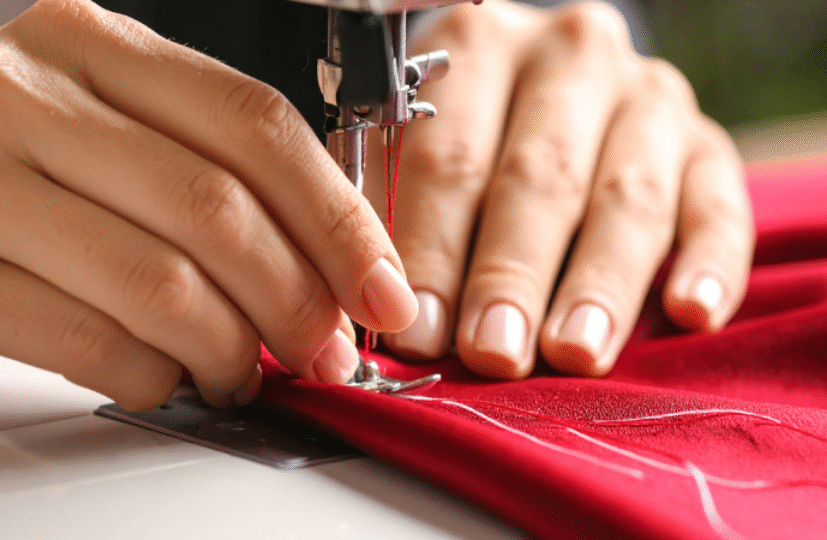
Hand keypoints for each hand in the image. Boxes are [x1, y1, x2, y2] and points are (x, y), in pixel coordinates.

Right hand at [0, 0, 416, 409]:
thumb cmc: (9, 165)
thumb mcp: (104, 128)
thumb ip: (205, 170)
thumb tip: (328, 262)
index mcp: (88, 44)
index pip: (252, 122)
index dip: (335, 216)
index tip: (380, 285)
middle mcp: (22, 96)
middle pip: (215, 207)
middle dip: (296, 298)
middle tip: (324, 348)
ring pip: (159, 283)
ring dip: (230, 348)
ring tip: (243, 372)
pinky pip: (89, 341)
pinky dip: (154, 376)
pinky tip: (169, 378)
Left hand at [373, 0, 752, 377]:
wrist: (551, 89)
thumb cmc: (460, 139)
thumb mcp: (412, 152)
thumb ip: (396, 219)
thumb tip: (391, 323)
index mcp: (478, 47)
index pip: (450, 158)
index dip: (431, 250)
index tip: (420, 331)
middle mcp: (570, 58)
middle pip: (540, 177)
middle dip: (512, 275)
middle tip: (494, 353)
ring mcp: (648, 97)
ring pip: (628, 198)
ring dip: (599, 284)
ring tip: (574, 352)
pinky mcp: (707, 145)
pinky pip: (721, 205)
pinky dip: (711, 263)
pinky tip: (691, 313)